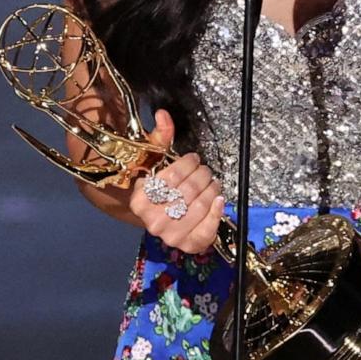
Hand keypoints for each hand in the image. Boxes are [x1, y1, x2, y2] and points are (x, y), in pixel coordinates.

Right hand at [127, 108, 225, 253]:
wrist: (155, 217)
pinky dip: (217, 212)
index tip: (194, 158)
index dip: (188, 164)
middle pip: (188, 191)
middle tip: (206, 170)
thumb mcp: (155, 161)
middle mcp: (152, 220)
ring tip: (213, 182)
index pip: (171, 176)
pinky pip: (207, 229)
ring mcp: (170, 236)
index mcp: (140, 199)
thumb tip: (163, 114)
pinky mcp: (187, 245)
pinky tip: (220, 200)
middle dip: (202, 175)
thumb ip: (161, 138)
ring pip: (200, 207)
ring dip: (212, 190)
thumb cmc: (158, 186)